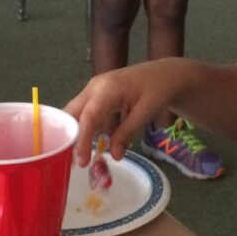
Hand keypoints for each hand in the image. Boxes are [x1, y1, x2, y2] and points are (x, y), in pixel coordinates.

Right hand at [64, 59, 194, 166]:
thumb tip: (115, 156)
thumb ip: (127, 133)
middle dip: (70, 137)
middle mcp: (95, 87)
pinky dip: (92, 130)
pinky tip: (100, 143)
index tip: (82, 161)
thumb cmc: (159, 89)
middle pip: (73, 113)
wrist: (166, 73)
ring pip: (78, 114)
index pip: (89, 116)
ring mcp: (95, 90)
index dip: (82, 140)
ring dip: (79, 134)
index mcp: (107, 88)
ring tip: (84, 157)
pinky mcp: (99, 96)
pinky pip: (89, 114)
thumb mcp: (146, 112)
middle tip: (73, 162)